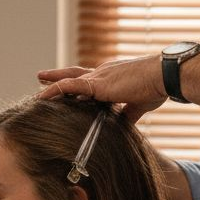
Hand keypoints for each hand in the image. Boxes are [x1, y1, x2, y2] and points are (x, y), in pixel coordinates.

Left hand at [36, 55, 167, 121]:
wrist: (163, 77)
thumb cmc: (156, 87)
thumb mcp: (139, 104)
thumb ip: (127, 114)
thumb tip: (122, 126)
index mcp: (112, 77)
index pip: (89, 80)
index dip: (76, 84)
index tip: (65, 87)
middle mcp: (102, 73)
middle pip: (74, 75)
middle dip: (57, 76)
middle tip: (41, 77)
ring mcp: (99, 77)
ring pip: (68, 80)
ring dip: (51, 84)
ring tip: (36, 90)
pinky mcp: (98, 84)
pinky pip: (69, 85)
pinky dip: (54, 90)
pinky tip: (41, 95)